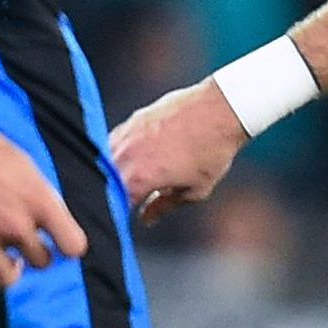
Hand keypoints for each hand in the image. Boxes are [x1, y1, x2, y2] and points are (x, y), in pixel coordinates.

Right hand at [0, 106, 87, 294]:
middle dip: (37, 255)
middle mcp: (13, 224)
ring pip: (8, 280)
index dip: (68, 247)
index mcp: (38, 202)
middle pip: (42, 263)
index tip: (60, 243)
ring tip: (7, 263)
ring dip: (10, 272)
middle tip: (26, 246)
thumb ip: (43, 201)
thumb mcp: (27, 167)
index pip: (73, 247)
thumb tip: (56, 229)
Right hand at [109, 79, 246, 224]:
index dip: (121, 216)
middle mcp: (126, 155)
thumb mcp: (195, 190)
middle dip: (114, 196)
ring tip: (131, 180)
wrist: (222, 109)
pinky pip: (114, 141)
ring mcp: (127, 134)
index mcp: (140, 178)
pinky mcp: (133, 119)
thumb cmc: (213, 150)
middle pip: (106, 183)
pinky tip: (133, 159)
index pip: (117, 205)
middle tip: (130, 202)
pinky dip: (119, 153)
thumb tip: (147, 218)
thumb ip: (164, 206)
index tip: (127, 218)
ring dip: (113, 174)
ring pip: (106, 161)